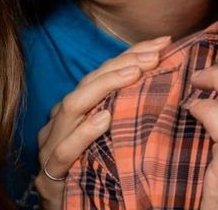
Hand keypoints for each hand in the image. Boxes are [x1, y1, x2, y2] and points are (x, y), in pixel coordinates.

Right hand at [34, 36, 171, 207]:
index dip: (133, 53)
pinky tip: (104, 118)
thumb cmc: (98, 170)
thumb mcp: (115, 134)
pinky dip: (84, 133)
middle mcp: (61, 121)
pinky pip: (64, 150)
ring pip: (73, 107)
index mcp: (77, 108)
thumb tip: (166, 72)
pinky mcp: (51, 176)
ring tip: (134, 74)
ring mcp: (52, 146)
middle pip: (89, 82)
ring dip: (105, 87)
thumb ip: (129, 106)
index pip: (103, 71)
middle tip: (155, 55)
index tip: (164, 42)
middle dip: (123, 64)